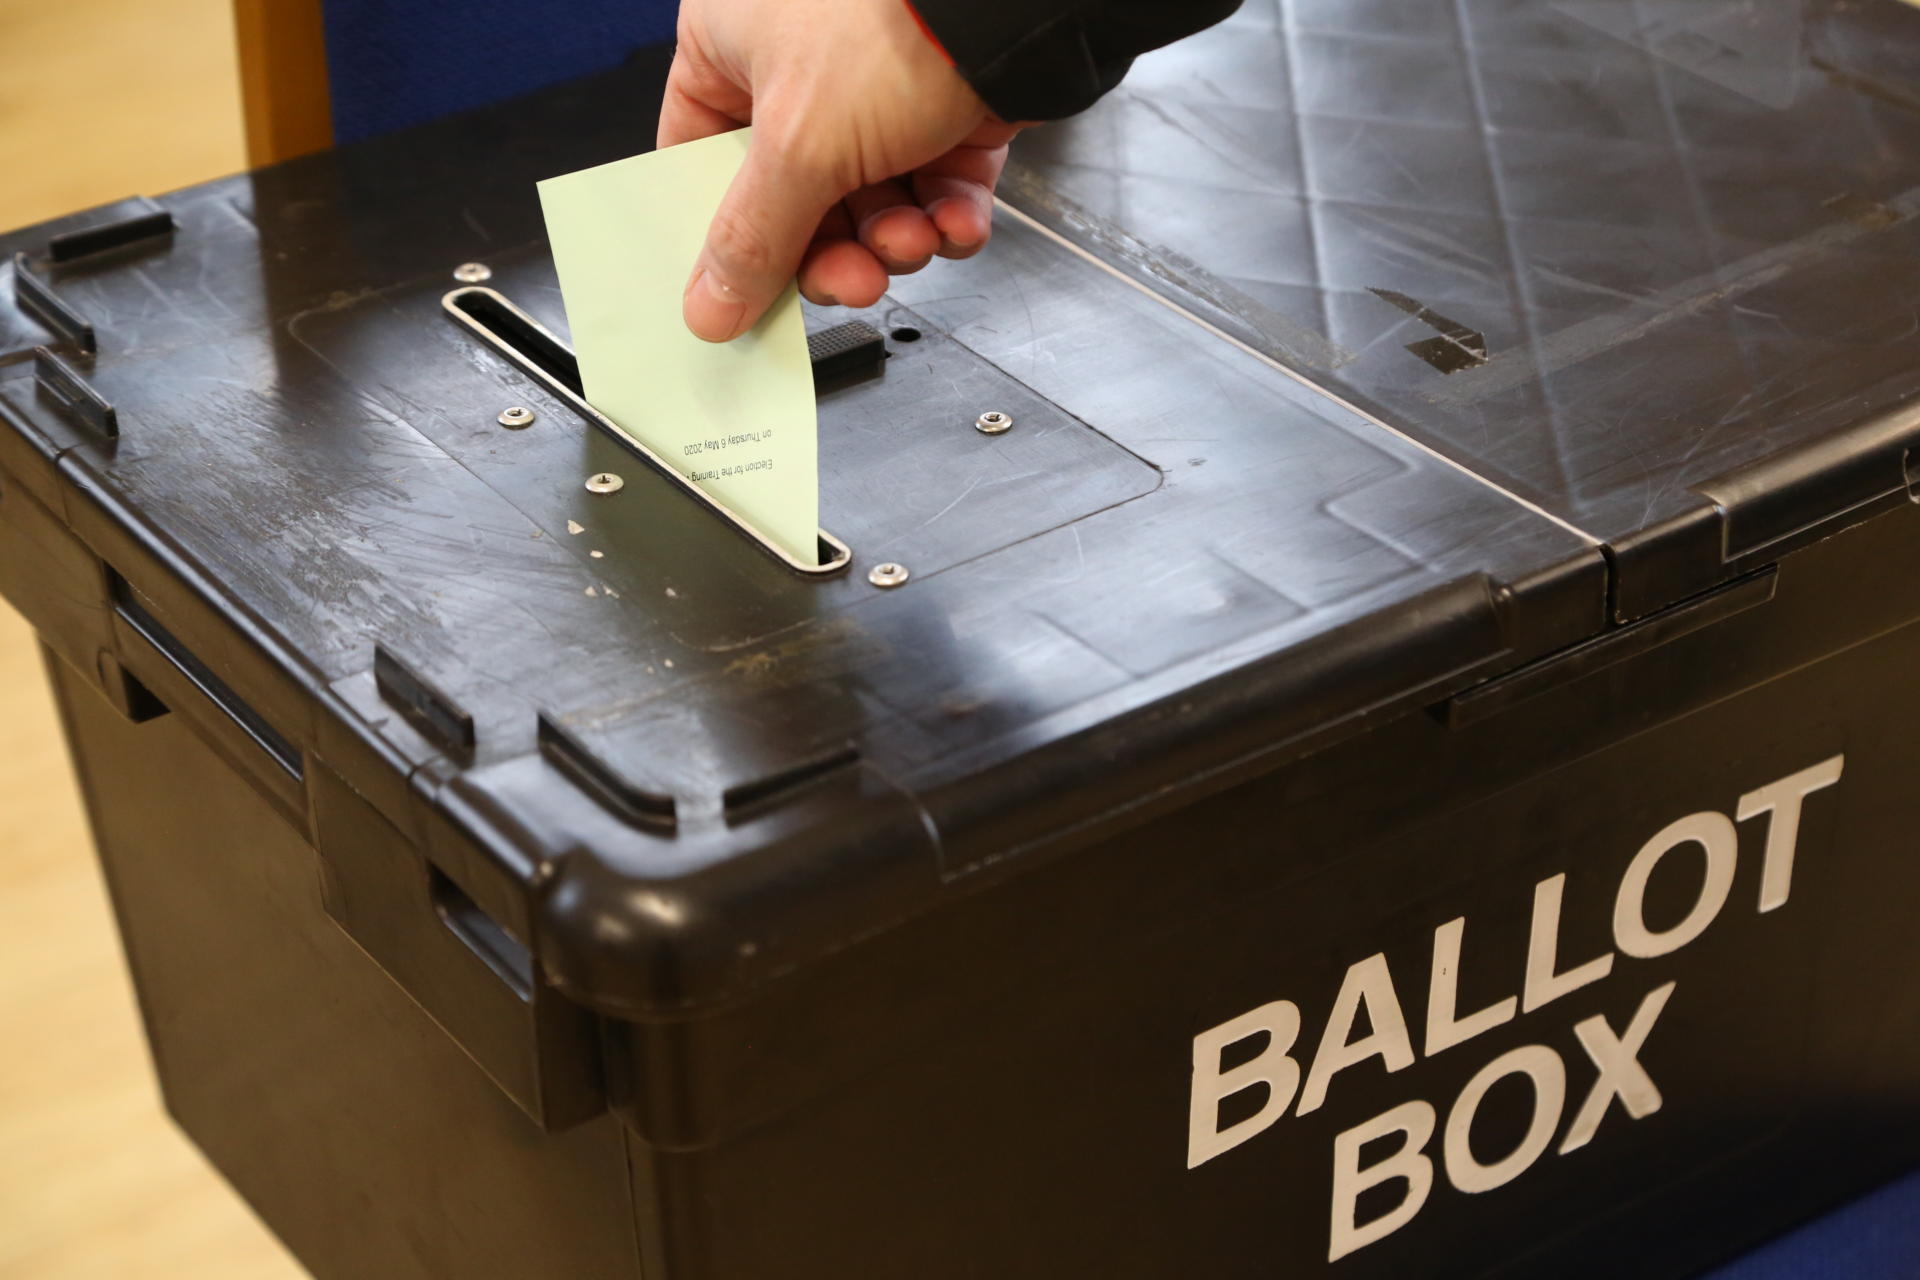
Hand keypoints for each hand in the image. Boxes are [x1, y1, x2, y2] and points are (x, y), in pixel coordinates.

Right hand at [660, 0, 1021, 341]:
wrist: (1011, 5)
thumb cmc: (891, 23)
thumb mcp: (801, 144)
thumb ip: (754, 238)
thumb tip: (710, 307)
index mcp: (733, 44)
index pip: (705, 160)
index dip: (725, 236)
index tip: (743, 292)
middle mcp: (800, 64)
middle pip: (796, 198)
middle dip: (834, 252)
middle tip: (854, 280)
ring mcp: (875, 86)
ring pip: (870, 202)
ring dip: (894, 241)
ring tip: (912, 240)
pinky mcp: (944, 106)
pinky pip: (932, 187)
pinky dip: (944, 218)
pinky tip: (953, 223)